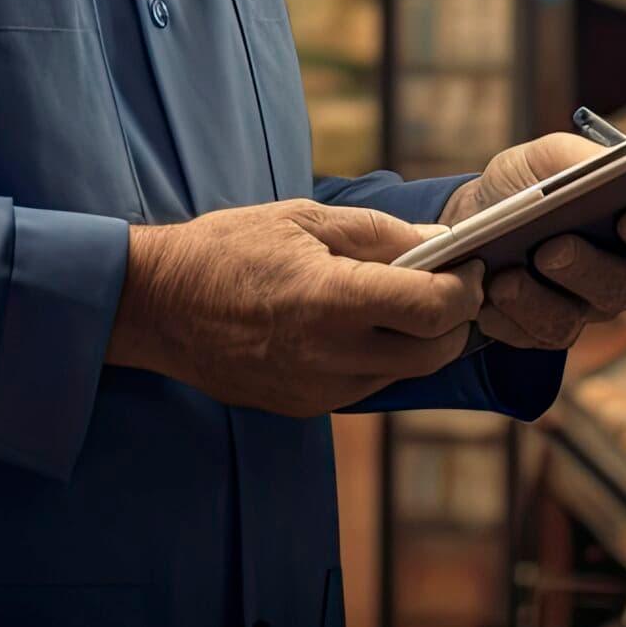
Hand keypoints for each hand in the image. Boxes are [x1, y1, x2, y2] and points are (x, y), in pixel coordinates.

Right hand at [106, 201, 483, 417]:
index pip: (434, 310)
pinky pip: (369, 386)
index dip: (465, 289)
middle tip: (451, 285)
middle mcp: (330, 356)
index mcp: (331, 300)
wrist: (156, 306)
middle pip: (434, 352)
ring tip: (407, 301)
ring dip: (421, 342)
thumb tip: (438, 247)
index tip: (470, 267)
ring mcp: (318, 390)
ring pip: (405, 375)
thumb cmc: (225, 250)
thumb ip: (378, 235)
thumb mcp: (303, 219)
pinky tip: (362, 327)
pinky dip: (383, 358)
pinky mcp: (305, 407)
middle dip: (455, 320)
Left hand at [441, 133, 625, 349]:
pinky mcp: (544, 333)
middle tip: (551, 249)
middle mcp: (621, 276)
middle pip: (625, 288)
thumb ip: (580, 157)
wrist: (468, 217)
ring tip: (505, 278)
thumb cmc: (523, 184)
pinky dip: (506, 315)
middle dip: (586, 267)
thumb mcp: (544, 156)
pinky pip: (533, 337)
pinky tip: (486, 295)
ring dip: (537, 299)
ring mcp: (584, 310)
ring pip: (575, 320)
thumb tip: (610, 163)